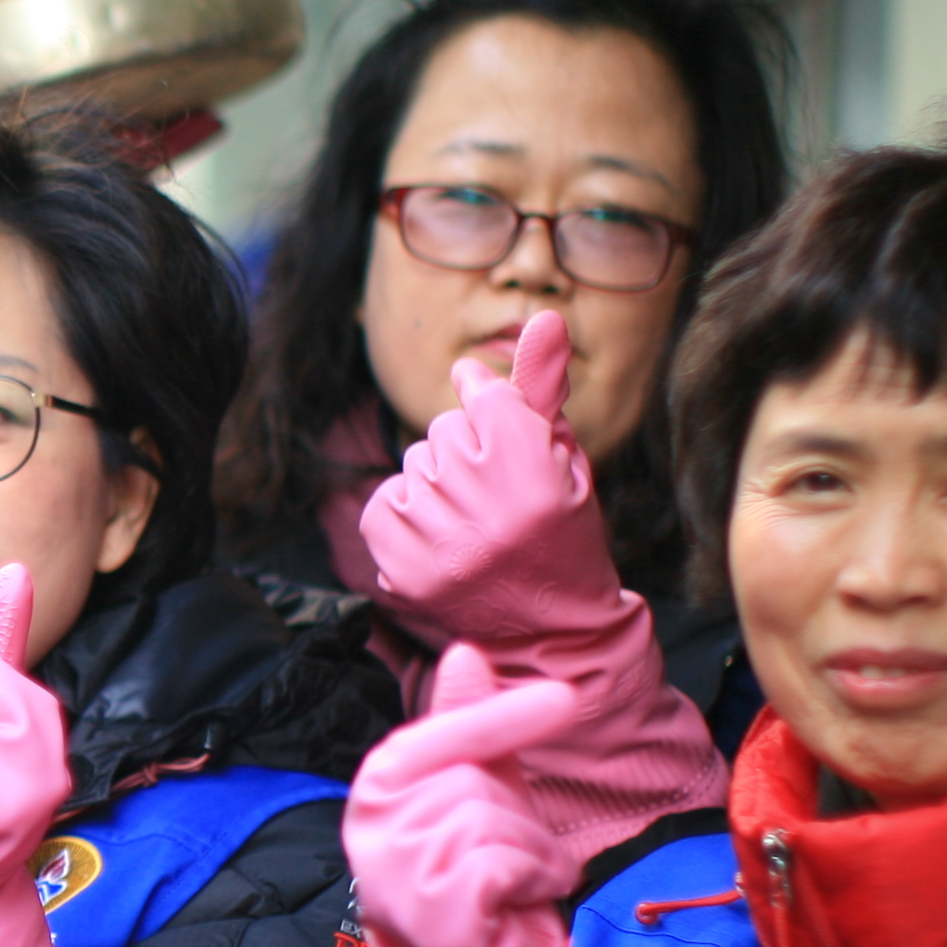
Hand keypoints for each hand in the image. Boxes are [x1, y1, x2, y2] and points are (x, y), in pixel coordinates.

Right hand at [342, 645, 584, 946]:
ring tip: (511, 885)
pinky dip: (531, 883)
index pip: (448, 733)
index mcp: (379, 782)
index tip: (564, 695)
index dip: (506, 715)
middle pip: (480, 780)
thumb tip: (464, 652)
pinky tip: (512, 906)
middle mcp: (372, 823)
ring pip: (496, 823)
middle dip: (518, 817)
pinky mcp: (431, 910)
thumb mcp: (479, 787)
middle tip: (506, 857)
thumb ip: (470, 724)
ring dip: (531, 855)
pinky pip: (505, 865)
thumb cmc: (479, 870)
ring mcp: (395, 870)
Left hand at [359, 308, 623, 656]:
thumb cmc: (561, 530)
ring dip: (437, 485)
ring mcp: (440, 541)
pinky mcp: (404, 571)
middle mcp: (485, 506)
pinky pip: (382, 503)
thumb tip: (543, 316)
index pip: (481, 396)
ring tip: (473, 522)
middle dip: (467, 453)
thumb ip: (541, 388)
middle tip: (497, 496)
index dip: (486, 403)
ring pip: (413, 466)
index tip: (494, 423)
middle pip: (443, 431)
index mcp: (534, 471)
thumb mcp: (564, 457)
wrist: (553, 630)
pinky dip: (405, 513)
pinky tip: (440, 536)